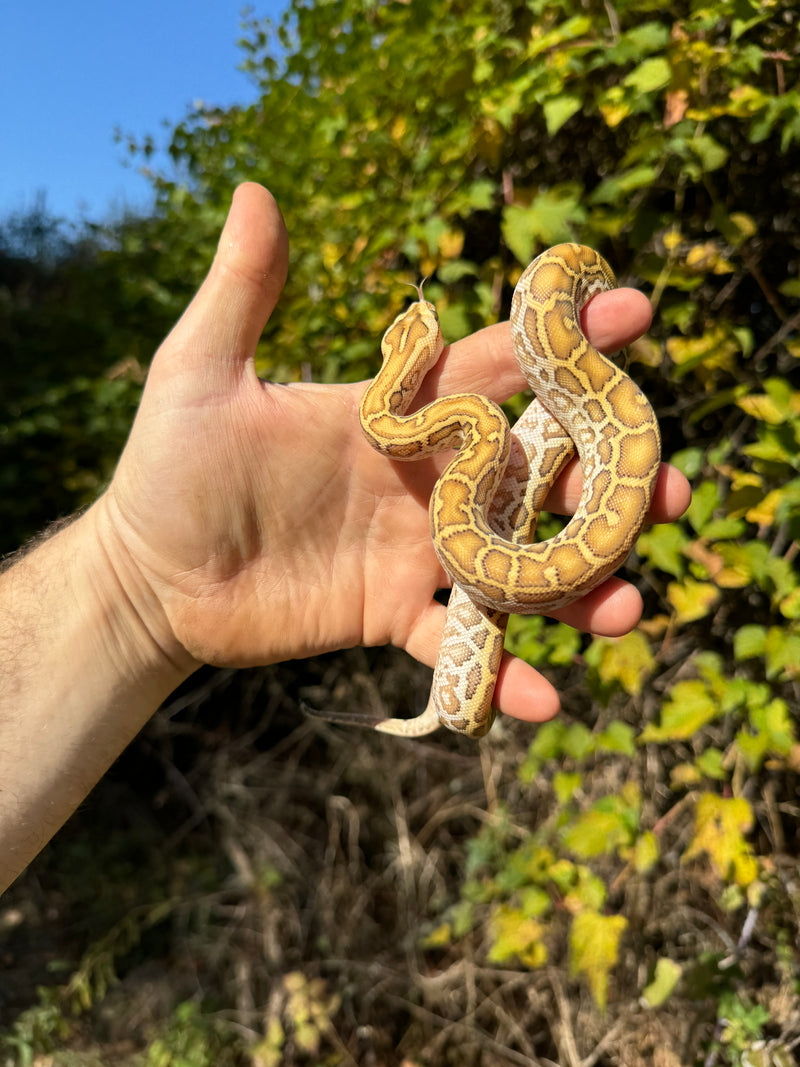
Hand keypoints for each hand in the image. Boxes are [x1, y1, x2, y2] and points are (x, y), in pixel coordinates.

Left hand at [97, 182, 690, 724]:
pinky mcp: (392, 614)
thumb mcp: (200, 373)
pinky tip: (544, 698)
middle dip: (606, 482)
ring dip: (578, 584)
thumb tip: (255, 189)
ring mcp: (414, 551)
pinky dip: (500, 672)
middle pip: (536, 474)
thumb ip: (244, 292)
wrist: (149, 575)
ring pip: (517, 564)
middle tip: (668, 491)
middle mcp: (424, 479)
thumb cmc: (171, 466)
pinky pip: (458, 643)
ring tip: (627, 605)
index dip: (563, 343)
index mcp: (398, 414)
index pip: (497, 368)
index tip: (631, 315)